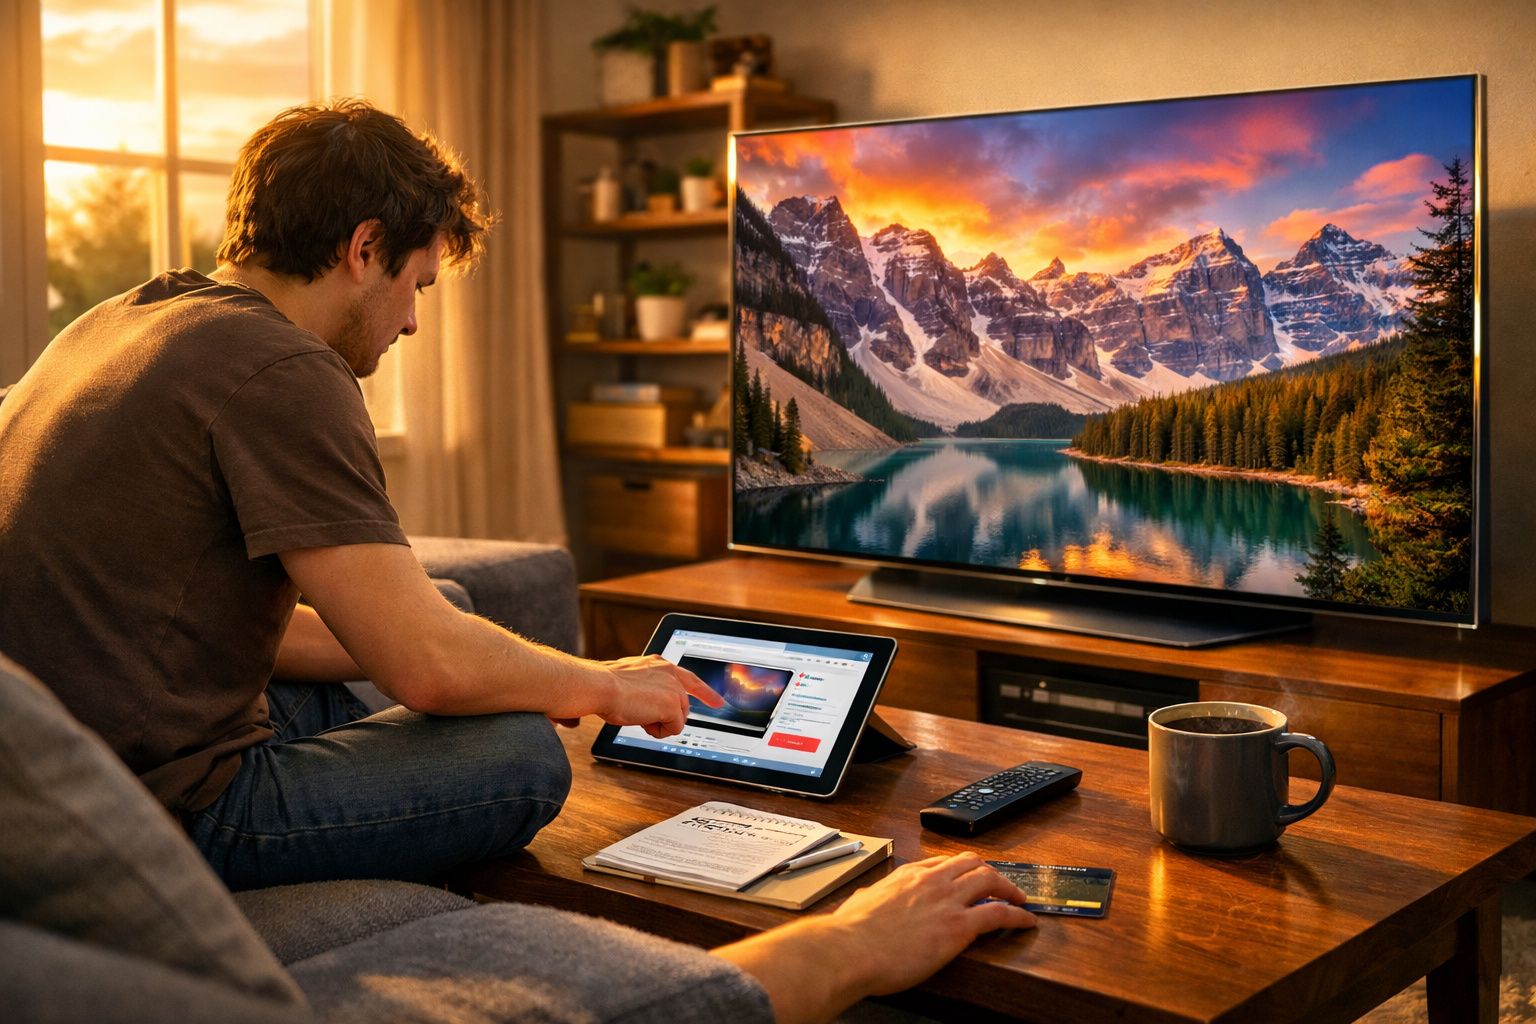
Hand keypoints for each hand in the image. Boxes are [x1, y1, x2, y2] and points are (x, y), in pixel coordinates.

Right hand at [598, 654, 723, 737]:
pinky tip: (641, 720)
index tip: (718, 702)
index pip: (690, 679)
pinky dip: (657, 730)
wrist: (600, 686)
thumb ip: (646, 687)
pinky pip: (674, 729)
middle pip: (682, 706)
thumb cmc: (605, 685)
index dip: (705, 693)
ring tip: (637, 713)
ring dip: (658, 723)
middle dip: (666, 717)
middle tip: (642, 715)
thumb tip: (647, 703)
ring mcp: (674, 689)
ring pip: (678, 719)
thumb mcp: (630, 680)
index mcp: (660, 664)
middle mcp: (670, 673)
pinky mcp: (674, 705)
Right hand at [825, 853, 1036, 994]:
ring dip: (1010, 888)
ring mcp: (947, 900)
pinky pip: (1000, 913)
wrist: (852, 949)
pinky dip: (1018, 915)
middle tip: (1000, 884)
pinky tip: (1026, 920)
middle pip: (972, 863)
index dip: (962, 869)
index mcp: (907, 874)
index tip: (969, 876)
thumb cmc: (850, 934)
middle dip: (990, 872)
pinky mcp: (959, 925)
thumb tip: (861, 903)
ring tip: (1019, 898)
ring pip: (991, 879)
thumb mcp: (858, 905)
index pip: (943, 863)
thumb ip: (866, 900)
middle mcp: (931, 880)